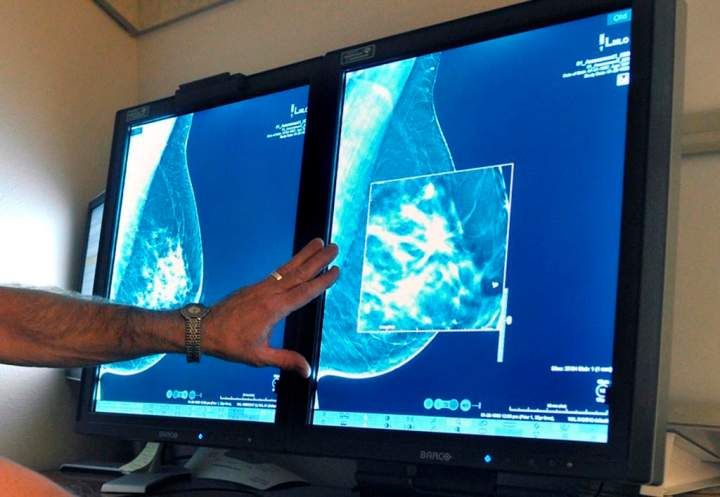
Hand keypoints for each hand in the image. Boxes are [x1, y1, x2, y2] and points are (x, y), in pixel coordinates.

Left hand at [203, 238, 338, 377]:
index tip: (336, 270)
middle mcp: (269, 293)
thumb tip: (307, 370)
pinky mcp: (254, 287)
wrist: (203, 329)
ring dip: (305, 255)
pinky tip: (297, 261)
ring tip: (318, 241)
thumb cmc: (230, 343)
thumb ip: (285, 360)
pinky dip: (291, 263)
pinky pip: (278, 272)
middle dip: (318, 260)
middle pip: (299, 273)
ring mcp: (261, 287)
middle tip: (334, 247)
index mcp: (273, 309)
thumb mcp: (258, 357)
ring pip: (288, 268)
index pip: (304, 292)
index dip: (322, 282)